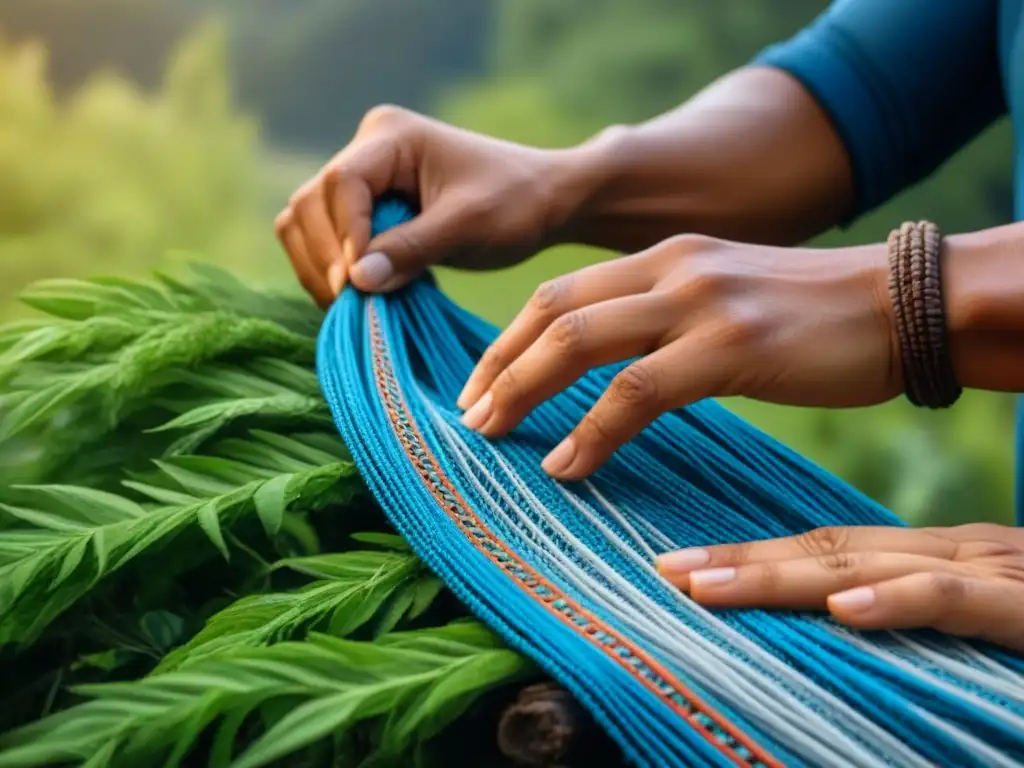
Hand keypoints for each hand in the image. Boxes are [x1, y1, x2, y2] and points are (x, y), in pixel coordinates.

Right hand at [274, 105, 584, 305]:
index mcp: (390, 136)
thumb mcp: (467, 226)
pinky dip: (331, 273)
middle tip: (354, 305)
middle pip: (310, 205)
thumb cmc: (515, 204)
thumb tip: (355, 281)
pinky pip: (325, 243)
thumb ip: (411, 249)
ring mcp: (361, 181)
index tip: (360, 283)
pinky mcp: (364, 211)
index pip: (342, 184)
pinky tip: (358, 302)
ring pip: (305, 225)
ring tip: (353, 308)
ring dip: (321, 269)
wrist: (544, 202)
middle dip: (326, 258)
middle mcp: (366, 150)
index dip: (345, 236)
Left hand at [457, 235, 897, 478]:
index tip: (479, 386)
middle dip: (498, 366)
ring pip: (581, 342)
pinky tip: (567, 464)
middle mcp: (671, 267)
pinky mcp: (731, 346)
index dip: (507, 341)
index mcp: (663, 256)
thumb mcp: (722, 295)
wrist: (901, 303)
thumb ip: (664, 314)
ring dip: (524, 392)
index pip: (559, 294)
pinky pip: (638, 391)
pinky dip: (593, 431)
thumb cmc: (809, 315)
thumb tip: (610, 362)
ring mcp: (700, 302)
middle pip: (553, 312)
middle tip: (467, 417)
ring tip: (493, 436)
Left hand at [655, 523, 1023, 651]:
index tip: (677, 567)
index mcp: (936, 555)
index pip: (825, 547)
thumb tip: (835, 625)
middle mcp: (955, 555)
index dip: (749, 555)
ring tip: (706, 587)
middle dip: (740, 562)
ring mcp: (995, 577)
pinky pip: (959, 603)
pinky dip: (902, 604)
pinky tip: (846, 614)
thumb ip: (913, 613)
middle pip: (827, 551)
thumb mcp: (976, 616)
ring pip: (872, 570)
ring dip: (783, 577)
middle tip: (663, 571)